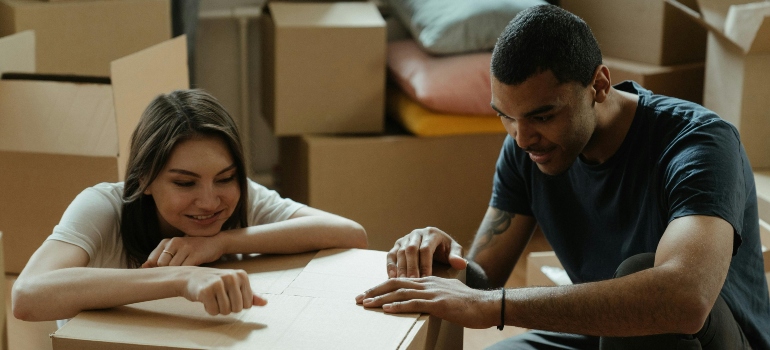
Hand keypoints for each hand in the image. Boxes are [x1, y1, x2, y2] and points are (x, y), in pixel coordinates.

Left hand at [142, 235, 224, 267]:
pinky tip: (191, 274)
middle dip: (168, 272)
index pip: (153, 260)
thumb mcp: (176, 250)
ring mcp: (185, 247)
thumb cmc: (194, 249)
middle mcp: (174, 242)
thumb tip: (143, 267)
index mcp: (167, 241)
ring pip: (173, 268)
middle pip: (162, 265)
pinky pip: (185, 268)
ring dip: (178, 274)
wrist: (215, 242)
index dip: (157, 270)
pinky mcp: (195, 254)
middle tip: (177, 275)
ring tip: (185, 274)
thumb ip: (161, 257)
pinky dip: (186, 274)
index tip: (164, 274)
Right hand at [178, 266, 266, 314]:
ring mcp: (218, 283)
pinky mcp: (206, 290)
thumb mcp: (235, 285)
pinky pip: (213, 311)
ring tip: (212, 297)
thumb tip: (265, 302)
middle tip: (219, 297)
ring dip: (218, 309)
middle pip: (238, 309)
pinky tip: (205, 298)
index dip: (238, 304)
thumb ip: (250, 295)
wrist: (191, 277)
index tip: (229, 294)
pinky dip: (208, 309)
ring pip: (225, 311)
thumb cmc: (215, 282)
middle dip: (228, 308)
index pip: (248, 304)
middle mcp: (231, 277)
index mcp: (241, 275)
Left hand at [355, 276, 497, 328]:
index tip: (367, 294)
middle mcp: (427, 283)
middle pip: (395, 283)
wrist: (487, 305)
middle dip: (375, 291)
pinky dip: (399, 305)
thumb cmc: (468, 304)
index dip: (381, 286)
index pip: (400, 280)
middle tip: (358, 298)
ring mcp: (433, 292)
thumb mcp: (446, 296)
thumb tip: (418, 302)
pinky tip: (387, 309)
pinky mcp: (438, 303)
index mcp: (428, 280)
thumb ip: (431, 296)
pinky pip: (414, 303)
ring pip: (401, 292)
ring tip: (366, 304)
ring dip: (381, 298)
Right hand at [387, 227, 466, 277]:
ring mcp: (406, 238)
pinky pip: (391, 254)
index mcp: (432, 233)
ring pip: (400, 252)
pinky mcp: (397, 245)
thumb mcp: (454, 251)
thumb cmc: (446, 250)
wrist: (438, 244)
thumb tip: (461, 264)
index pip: (426, 249)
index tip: (426, 278)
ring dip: (401, 268)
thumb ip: (457, 257)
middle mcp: (417, 234)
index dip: (425, 264)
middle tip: (412, 282)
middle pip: (411, 250)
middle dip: (411, 267)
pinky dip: (390, 265)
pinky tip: (391, 277)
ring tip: (402, 283)